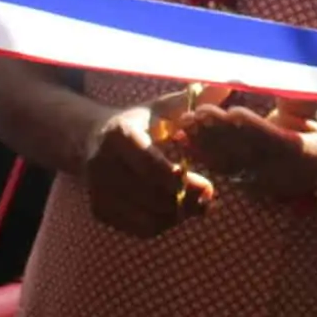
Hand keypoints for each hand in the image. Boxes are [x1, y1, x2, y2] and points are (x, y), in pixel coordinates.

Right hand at [82, 90, 211, 238]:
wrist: (93, 140)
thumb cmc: (139, 123)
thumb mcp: (161, 109)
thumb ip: (191, 102)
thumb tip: (223, 87)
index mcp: (119, 135)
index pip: (152, 166)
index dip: (181, 180)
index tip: (207, 183)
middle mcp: (102, 164)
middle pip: (151, 195)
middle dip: (186, 201)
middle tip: (209, 197)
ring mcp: (97, 190)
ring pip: (147, 217)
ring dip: (177, 216)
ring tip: (196, 205)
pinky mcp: (98, 210)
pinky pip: (139, 228)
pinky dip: (163, 225)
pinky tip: (176, 212)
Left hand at [180, 90, 316, 203]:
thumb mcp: (314, 93)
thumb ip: (289, 85)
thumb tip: (255, 70)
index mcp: (316, 153)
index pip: (284, 144)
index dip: (258, 129)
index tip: (234, 112)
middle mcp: (292, 177)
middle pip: (253, 158)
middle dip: (223, 135)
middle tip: (199, 113)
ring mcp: (271, 185)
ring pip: (235, 166)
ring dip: (208, 144)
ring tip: (188, 122)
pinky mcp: (253, 185)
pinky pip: (225, 169)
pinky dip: (205, 152)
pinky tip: (187, 135)